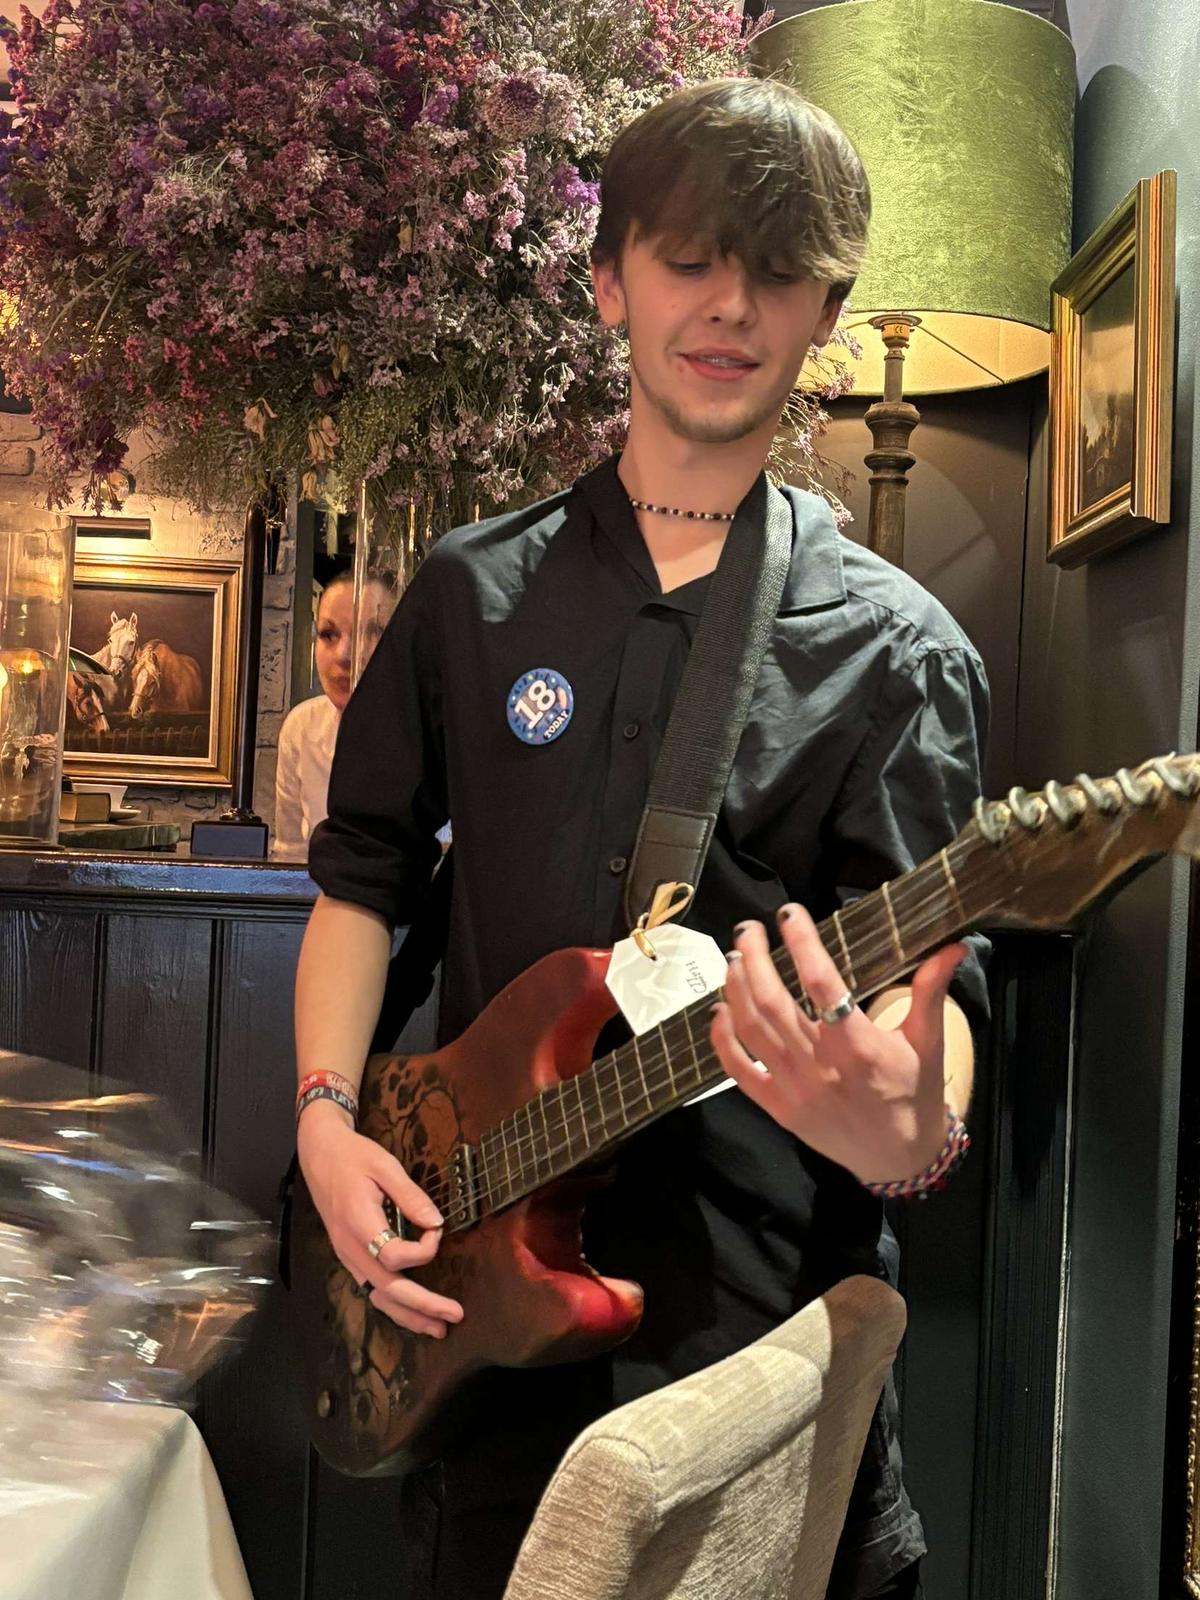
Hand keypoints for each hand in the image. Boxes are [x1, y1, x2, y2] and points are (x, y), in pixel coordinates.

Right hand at [297, 1101, 463, 1336]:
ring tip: (437, 1328)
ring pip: (378, 1296)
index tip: (437, 1228)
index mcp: (359, 1224)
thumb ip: (411, 1196)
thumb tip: (436, 1223)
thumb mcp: (385, 1166)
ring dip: (409, 1315)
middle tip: (455, 1317)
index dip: (424, 1249)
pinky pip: (371, 1288)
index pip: (395, 1256)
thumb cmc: (354, 1156)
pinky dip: (393, 1305)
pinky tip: (410, 1312)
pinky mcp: (349, 1256)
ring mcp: (347, 1256)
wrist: (320, 1154)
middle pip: (389, 1289)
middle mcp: (350, 1248)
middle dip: (424, 1306)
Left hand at [709, 904, 966, 1184]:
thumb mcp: (929, 1042)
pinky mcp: (778, 1109)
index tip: (789, 913)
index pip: (823, 983)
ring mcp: (794, 1089)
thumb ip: (932, 991)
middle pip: (773, 1002)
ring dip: (735, 988)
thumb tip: (955, 946)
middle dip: (755, 958)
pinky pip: (738, 1070)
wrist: (901, 1159)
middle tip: (747, 929)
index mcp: (860, 1046)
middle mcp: (822, 1066)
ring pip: (751, 1029)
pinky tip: (720, 1009)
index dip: (803, 943)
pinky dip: (723, 1038)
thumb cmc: (916, 1094)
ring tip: (734, 957)